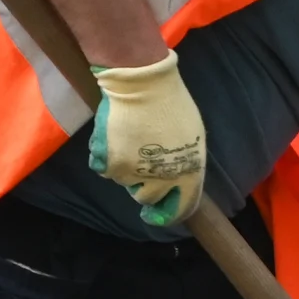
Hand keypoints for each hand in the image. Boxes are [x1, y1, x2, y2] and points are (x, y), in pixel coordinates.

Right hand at [86, 54, 207, 225]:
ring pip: (125, 182)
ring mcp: (134, 174)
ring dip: (127, 169)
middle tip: (143, 166)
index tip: (157, 214)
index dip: (169, 214)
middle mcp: (161, 180)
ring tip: (130, 141)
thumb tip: (176, 177)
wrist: (142, 84)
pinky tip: (114, 139)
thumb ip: (184, 163)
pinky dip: (108, 158)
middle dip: (144, 186)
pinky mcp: (110, 165)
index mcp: (188, 174)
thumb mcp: (192, 136)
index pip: (181, 207)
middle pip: (147, 198)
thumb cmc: (172, 104)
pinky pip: (105, 169)